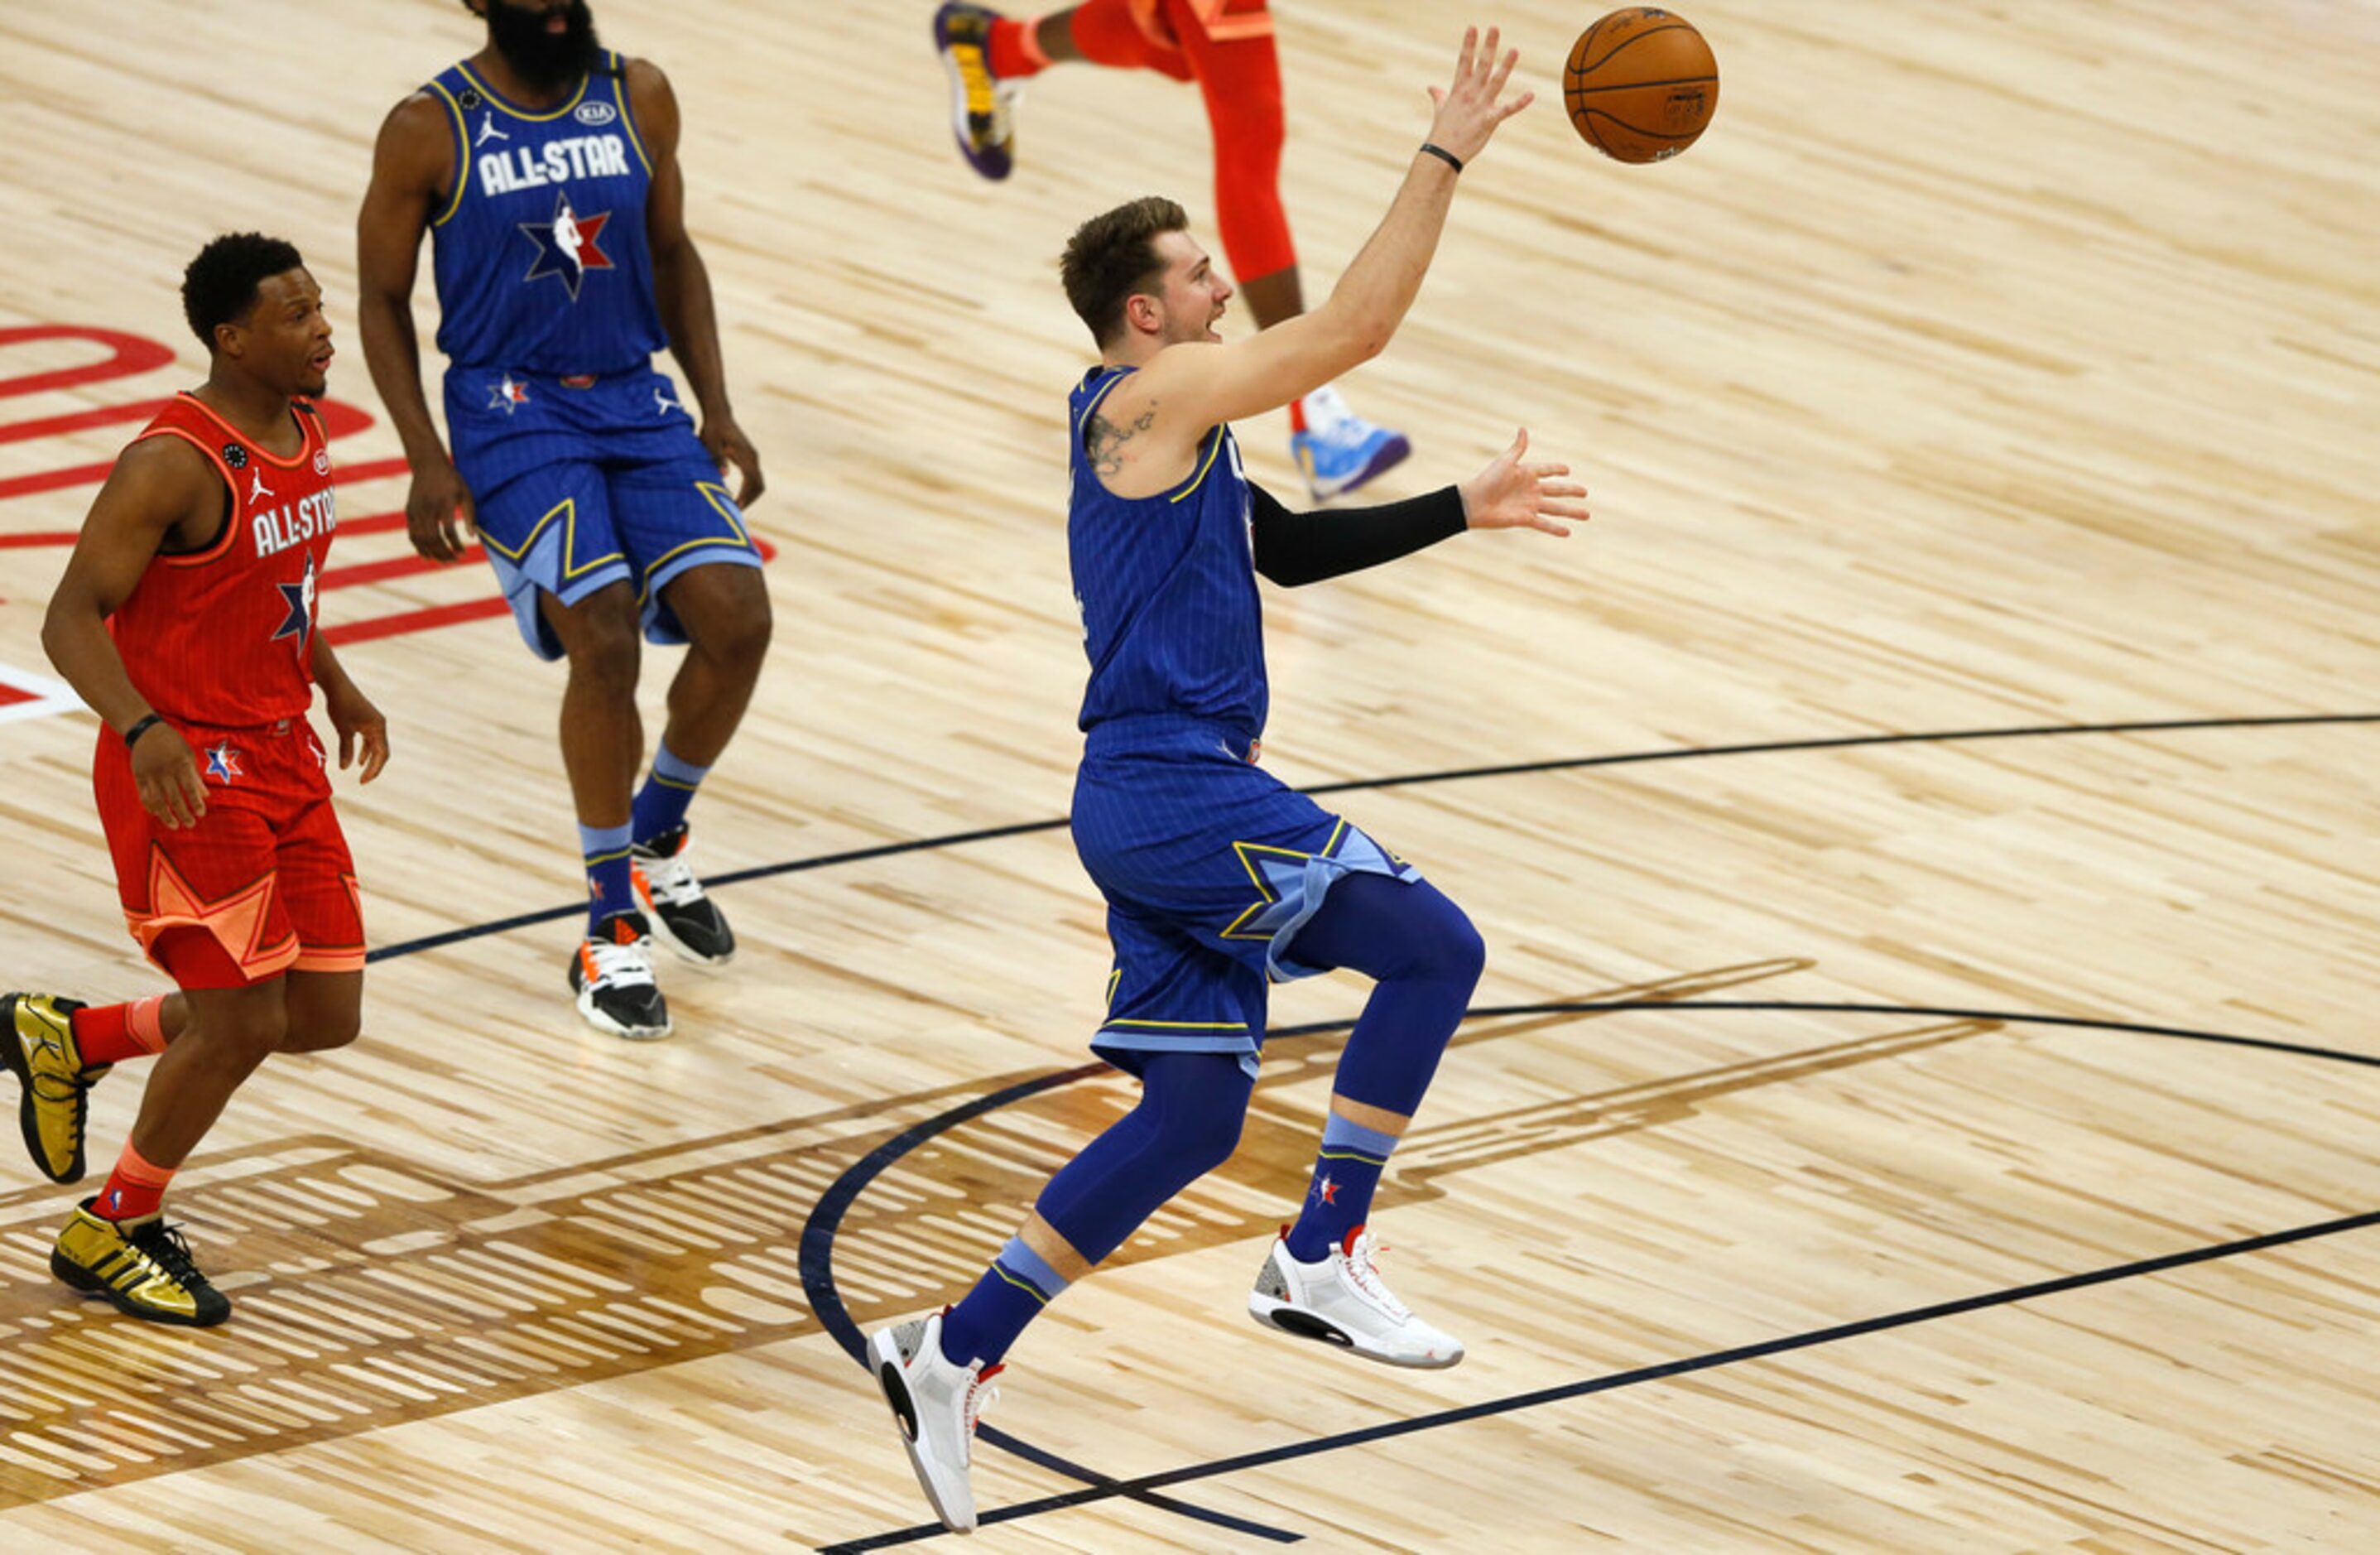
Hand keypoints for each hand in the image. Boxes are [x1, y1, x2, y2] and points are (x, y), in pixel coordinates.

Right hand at [131, 723, 207, 829]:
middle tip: (191, 824)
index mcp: (180, 764)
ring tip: (175, 825)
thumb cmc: (173, 743)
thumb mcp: (188, 755)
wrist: (146, 731)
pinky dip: (150, 806)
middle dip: (183, 813)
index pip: (190, 788)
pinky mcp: (138, 776)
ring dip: (166, 815)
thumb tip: (206, 796)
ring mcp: (150, 775)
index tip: (201, 814)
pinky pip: (144, 795)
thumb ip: (196, 776)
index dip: (196, 803)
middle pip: (174, 798)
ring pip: (158, 800)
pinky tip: (157, 814)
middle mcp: (165, 771)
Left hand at [322, 680, 390, 783]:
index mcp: (379, 727)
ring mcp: (374, 722)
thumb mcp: (343, 729)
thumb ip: (346, 749)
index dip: (373, 770)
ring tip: (361, 772)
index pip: (381, 754)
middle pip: (382, 752)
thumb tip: (345, 768)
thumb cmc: (341, 705)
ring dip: (370, 759)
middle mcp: (380, 725)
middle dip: (373, 767)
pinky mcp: (367, 720)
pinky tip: (357, 758)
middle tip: (362, 780)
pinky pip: (370, 739)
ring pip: (376, 746)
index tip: (361, 781)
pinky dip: (365, 749)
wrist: (336, 684)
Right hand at [404, 459, 477, 562]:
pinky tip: (427, 556)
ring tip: (443, 561)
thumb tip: (473, 536)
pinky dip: (419, 547)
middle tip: (454, 561)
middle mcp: (428, 508)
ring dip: (432, 553)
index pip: (448, 531)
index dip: (456, 545)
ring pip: (420, 539)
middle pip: (433, 538)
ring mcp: (416, 510)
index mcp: (444, 503)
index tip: (464, 553)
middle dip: (444, 553)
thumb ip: (470, 515)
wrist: (428, 464)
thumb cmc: (451, 480)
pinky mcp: (409, 512)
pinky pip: (412, 534)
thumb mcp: (466, 493)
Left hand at [701, 416, 765, 507]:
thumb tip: (724, 475)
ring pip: (758, 483)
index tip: (736, 507)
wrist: (719, 415)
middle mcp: (753, 457)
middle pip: (759, 485)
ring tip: (736, 507)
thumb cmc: (712, 429)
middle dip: (749, 500)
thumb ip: (717, 458)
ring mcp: (752, 458)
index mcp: (746, 455)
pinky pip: (753, 478)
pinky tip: (737, 497)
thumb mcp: (710, 443)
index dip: (746, 496)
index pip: (752, 481)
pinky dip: (748, 490)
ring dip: (750, 496)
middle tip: (736, 512)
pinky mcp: (749, 458)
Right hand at [1425, 26, 1532, 164]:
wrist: (1442, 154)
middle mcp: (1470, 95)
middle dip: (1488, 47)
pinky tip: (1531, 94)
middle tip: (1495, 28)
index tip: (1473, 27)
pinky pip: (1506, 110)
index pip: (1464, 62)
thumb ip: (1439, 96)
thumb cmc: (1442, 132)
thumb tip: (1431, 87)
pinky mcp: (1488, 121)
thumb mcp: (1440, 110)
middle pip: (1481, 66)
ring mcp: (1479, 107)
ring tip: (1515, 50)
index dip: (1468, 44)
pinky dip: (1519, 103)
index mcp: (1458, 90)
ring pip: (1495, 82)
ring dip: (1506, 66)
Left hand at [1458, 429, 1589, 536]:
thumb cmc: (1488, 480)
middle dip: (1571, 491)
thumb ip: (1518, 448)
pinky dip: (1555, 529)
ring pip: (1556, 509)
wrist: (1474, 502)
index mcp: (1527, 473)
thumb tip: (1523, 429)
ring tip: (1587, 515)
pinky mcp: (1525, 519)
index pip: (1547, 470)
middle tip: (1585, 492)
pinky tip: (1568, 532)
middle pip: (1557, 490)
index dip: (1557, 470)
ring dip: (1571, 512)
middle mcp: (1531, 490)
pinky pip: (1544, 524)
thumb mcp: (1505, 461)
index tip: (1567, 470)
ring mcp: (1529, 505)